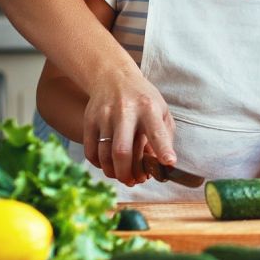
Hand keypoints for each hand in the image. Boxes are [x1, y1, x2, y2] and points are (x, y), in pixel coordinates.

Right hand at [82, 71, 175, 186]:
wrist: (113, 77)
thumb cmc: (143, 99)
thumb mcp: (161, 110)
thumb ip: (165, 137)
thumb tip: (162, 165)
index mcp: (149, 108)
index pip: (156, 132)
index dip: (163, 150)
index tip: (169, 163)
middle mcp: (125, 111)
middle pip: (122, 151)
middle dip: (127, 173)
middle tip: (134, 182)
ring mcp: (104, 116)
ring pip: (104, 155)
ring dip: (114, 172)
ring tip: (122, 176)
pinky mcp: (89, 120)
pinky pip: (90, 151)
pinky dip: (99, 164)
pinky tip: (108, 165)